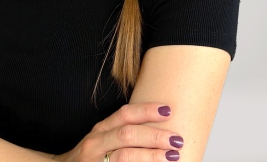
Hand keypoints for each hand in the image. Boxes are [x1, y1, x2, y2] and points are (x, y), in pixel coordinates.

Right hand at [60, 103, 183, 161]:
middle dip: (154, 136)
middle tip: (177, 139)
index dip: (146, 110)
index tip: (168, 110)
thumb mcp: (102, 140)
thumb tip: (157, 129)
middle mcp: (96, 144)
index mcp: (100, 130)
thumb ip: (121, 132)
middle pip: (127, 135)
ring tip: (173, 157)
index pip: (124, 115)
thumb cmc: (89, 157)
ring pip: (124, 157)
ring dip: (151, 156)